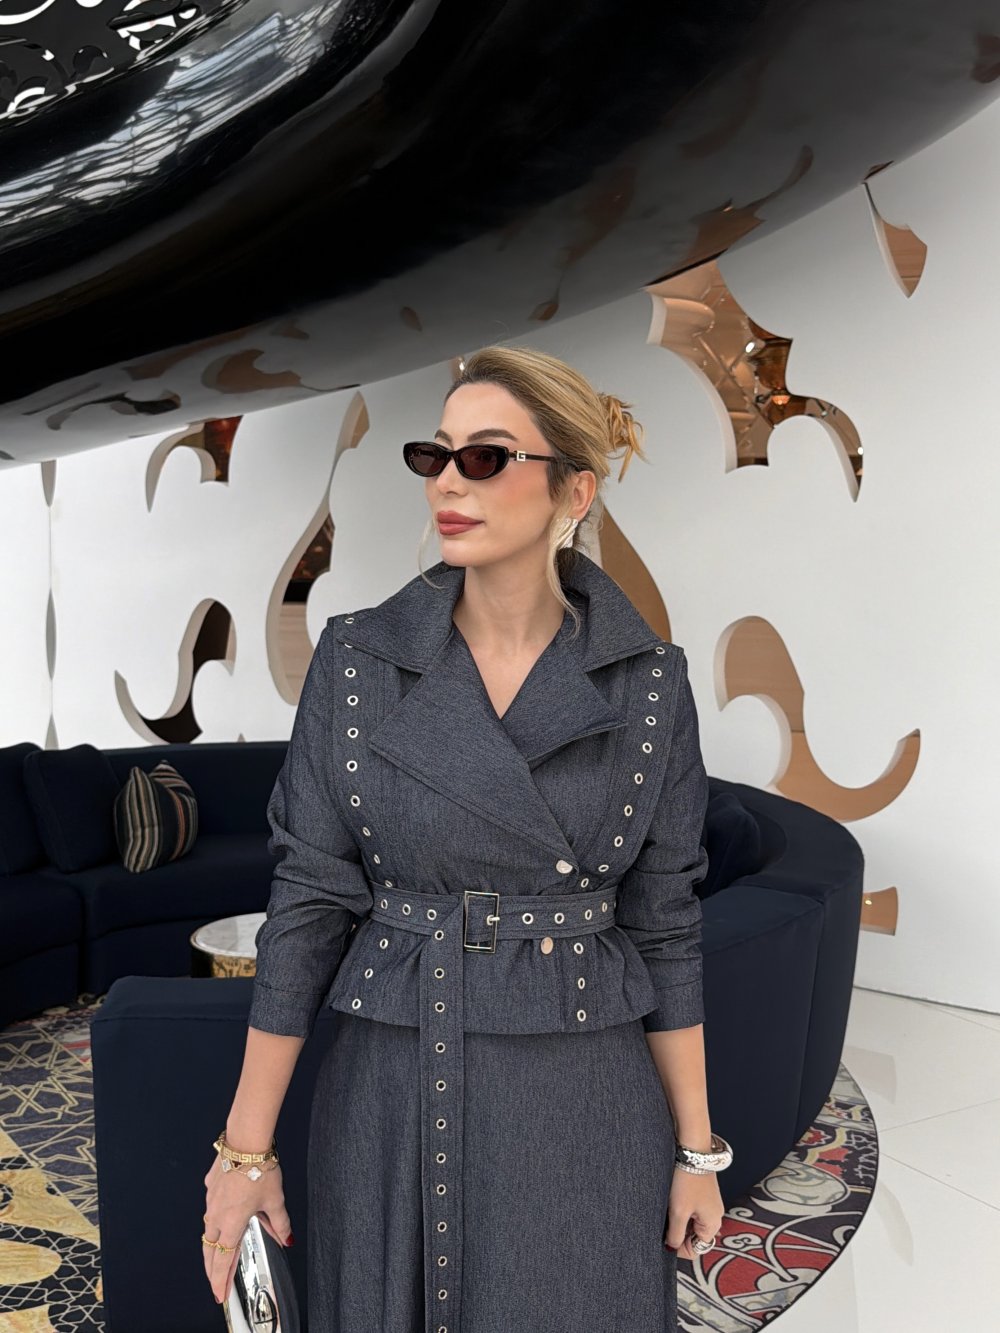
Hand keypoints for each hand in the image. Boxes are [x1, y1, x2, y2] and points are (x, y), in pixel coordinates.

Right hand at [202, 1155, 293, 1304]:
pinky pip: (211, 1207)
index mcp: (231, 1224)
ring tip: (216, 1256)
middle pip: (210, 1250)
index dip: (220, 1280)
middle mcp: (216, 1215)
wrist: (246, 1141)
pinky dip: (214, 1218)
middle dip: (212, 1270)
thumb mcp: (275, 1200)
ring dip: (211, 1246)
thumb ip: (280, 1223)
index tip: (219, 1294)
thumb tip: (286, 1238)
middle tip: (215, 1283)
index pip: (224, 1261)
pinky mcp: (210, 1185)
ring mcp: (211, 1200)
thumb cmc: (260, 1168)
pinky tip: (222, 1215)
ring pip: (207, 1230)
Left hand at [663, 1168, 723, 1260]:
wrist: (693, 1151)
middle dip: (678, 1233)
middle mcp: (714, 1216)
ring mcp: (709, 1204)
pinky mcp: (703, 1194)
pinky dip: (680, 1209)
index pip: (696, 1249)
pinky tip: (672, 1200)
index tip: (664, 1241)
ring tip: (668, 1208)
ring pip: (691, 1223)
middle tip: (664, 1222)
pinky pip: (691, 1210)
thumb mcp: (678, 1212)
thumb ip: (675, 1235)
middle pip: (694, 1237)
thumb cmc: (687, 1180)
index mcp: (713, 1225)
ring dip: (678, 1220)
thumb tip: (672, 1248)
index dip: (678, 1249)